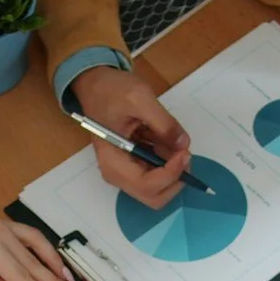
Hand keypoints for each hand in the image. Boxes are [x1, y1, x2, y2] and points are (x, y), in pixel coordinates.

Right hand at [68, 67, 192, 207]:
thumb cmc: (110, 90)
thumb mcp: (139, 98)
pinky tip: (163, 136)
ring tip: (171, 136)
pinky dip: (168, 159)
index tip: (184, 152)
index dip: (171, 173)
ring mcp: (126, 170)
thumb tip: (183, 144)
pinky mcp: (134, 164)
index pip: (148, 186)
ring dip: (173, 166)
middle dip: (176, 178)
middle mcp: (118, 174)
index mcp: (113, 162)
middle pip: (155, 195)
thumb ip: (164, 122)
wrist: (95, 84)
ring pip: (160, 186)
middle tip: (184, 153)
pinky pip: (157, 171)